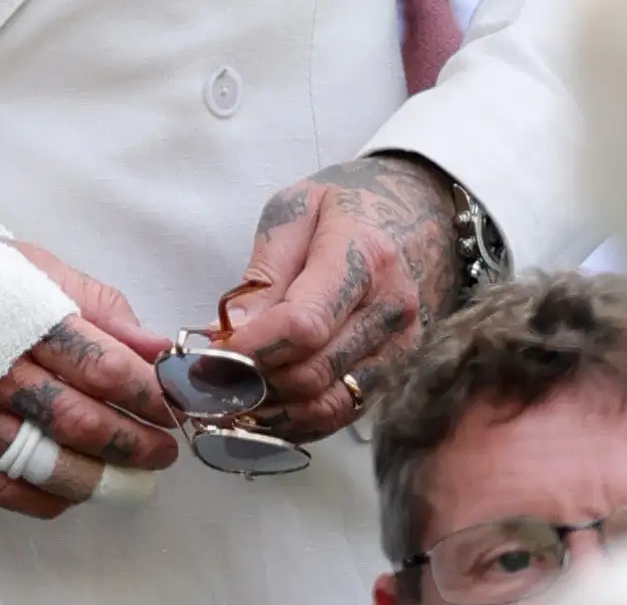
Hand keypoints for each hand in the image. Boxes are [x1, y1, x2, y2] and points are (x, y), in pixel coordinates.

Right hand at [0, 244, 179, 519]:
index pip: (104, 367)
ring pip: (49, 464)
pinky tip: (71, 493)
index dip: (148, 393)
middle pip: (83, 422)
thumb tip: (158, 347)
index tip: (172, 404)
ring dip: (102, 478)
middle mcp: (2, 371)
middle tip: (164, 449)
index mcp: (29, 320)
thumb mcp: (38, 270)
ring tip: (133, 478)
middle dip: (135, 443)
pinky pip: (4, 489)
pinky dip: (44, 500)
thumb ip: (102, 309)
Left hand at [219, 156, 467, 442]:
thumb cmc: (349, 205)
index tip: (209, 356)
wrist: (419, 211)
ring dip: (271, 410)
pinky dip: (299, 420)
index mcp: (365, 256)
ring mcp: (402, 347)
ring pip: (327, 404)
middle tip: (207, 379)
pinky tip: (265, 407)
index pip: (304, 325)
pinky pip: (344, 414)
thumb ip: (265, 272)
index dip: (250, 350)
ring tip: (229, 397)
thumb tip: (230, 332)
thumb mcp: (296, 210)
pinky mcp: (399, 371)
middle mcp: (391, 310)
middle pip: (312, 372)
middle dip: (251, 383)